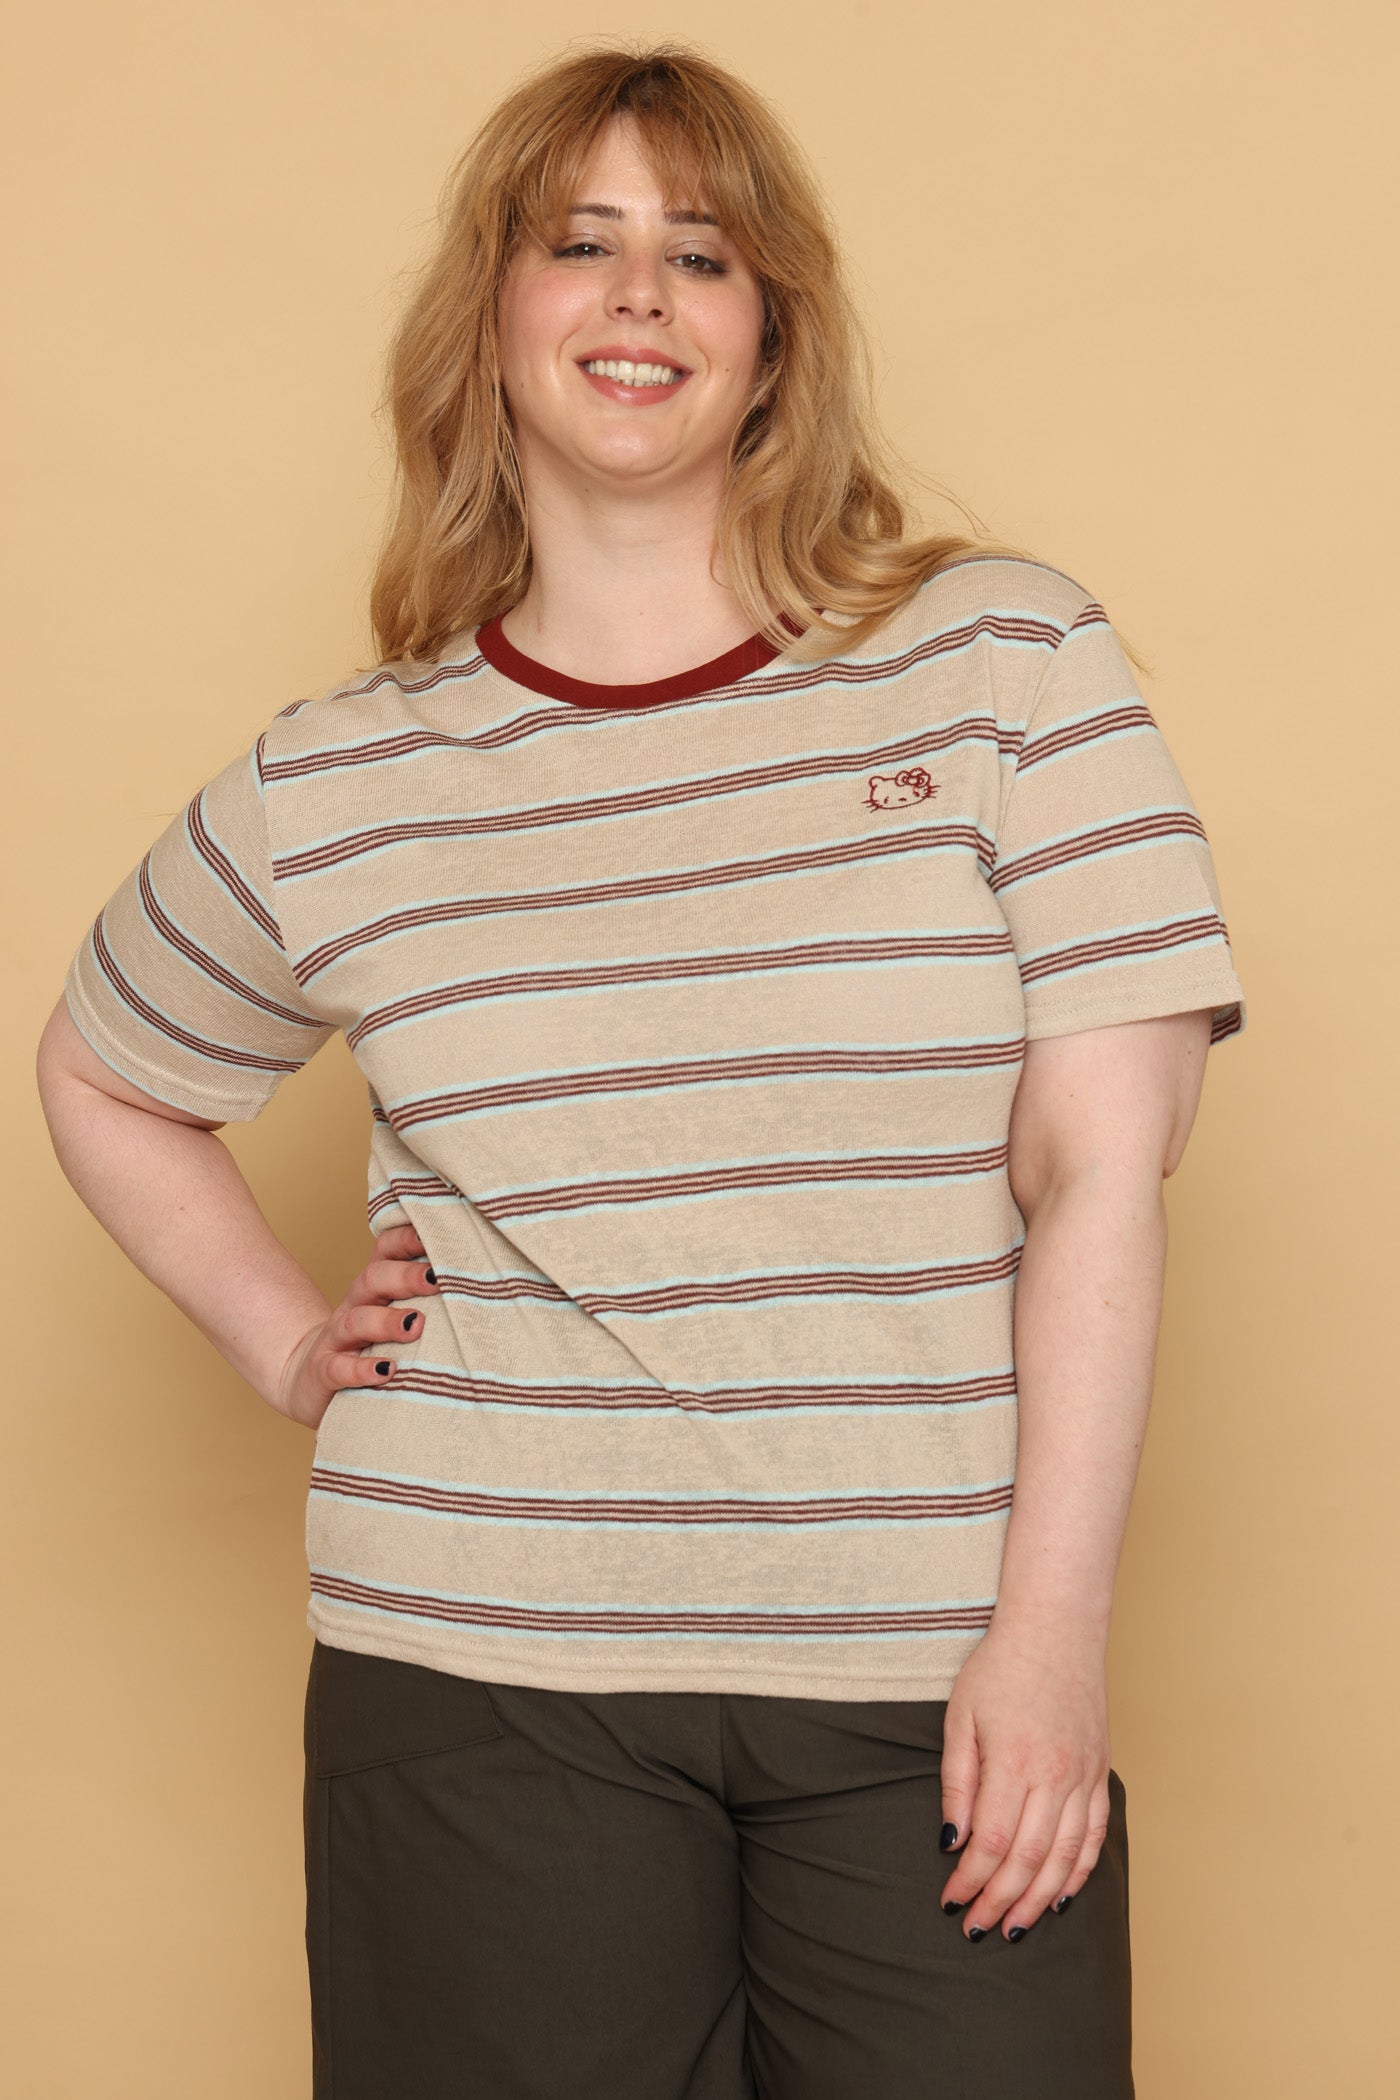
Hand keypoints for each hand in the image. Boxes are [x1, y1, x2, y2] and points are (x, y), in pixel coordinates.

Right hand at [275, 1224, 439, 1429]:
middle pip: (373, 1279)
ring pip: (356, 1321)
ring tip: (415, 1326)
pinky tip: (386, 1372)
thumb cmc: (373, 1346)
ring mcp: (337, 1339)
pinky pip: (338, 1367)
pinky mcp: (324, 1372)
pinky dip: (361, 1370)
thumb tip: (485, 1283)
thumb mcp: (397, 1316)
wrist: (312, 1380)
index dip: (408, 1239)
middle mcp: (355, 1305)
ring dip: (386, 1321)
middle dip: (404, 1277)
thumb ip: (429, 1299)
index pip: (387, 1250)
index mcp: (375, 1287)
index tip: (440, 1236)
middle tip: (436, 1281)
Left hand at [937, 1617, 1111, 1941]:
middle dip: (1000, 1902)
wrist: (1056, 1629)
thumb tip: (951, 1840)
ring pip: (1065, 1858)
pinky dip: (1079, 1873)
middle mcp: (1055, 1775)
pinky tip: (1059, 1896)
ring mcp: (1083, 1776)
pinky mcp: (1099, 1772)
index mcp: (1015, 1761)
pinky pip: (1095, 1835)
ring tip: (1014, 1928)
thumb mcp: (961, 1716)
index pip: (992, 1842)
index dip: (971, 1880)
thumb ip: (957, 1781)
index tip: (950, 1900)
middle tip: (976, 1928)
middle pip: (1028, 1860)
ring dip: (1038, 1900)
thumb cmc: (1000, 1667)